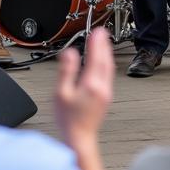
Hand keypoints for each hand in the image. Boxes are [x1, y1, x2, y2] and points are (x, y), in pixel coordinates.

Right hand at [55, 27, 112, 147]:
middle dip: (104, 45)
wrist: (80, 138)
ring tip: (104, 42)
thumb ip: (66, 71)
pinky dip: (106, 64)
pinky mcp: (106, 97)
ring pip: (109, 68)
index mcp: (90, 84)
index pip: (95, 58)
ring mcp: (105, 93)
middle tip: (102, 31)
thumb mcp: (61, 94)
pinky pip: (108, 75)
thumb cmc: (69, 120)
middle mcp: (101, 87)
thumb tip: (70, 54)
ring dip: (107, 53)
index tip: (97, 30)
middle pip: (105, 61)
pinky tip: (103, 62)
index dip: (97, 42)